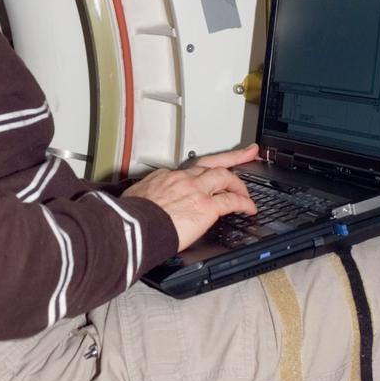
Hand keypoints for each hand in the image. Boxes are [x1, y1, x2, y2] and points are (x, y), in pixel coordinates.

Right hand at [122, 144, 258, 250]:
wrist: (133, 228)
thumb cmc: (129, 219)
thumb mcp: (133, 199)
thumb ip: (145, 198)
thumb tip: (142, 205)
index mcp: (164, 177)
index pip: (188, 171)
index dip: (200, 173)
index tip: (204, 175)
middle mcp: (182, 179)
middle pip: (212, 163)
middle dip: (232, 158)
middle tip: (246, 152)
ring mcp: (196, 190)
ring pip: (225, 177)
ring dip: (239, 184)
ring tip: (246, 193)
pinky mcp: (207, 206)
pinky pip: (232, 201)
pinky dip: (244, 203)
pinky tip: (249, 208)